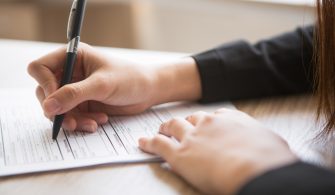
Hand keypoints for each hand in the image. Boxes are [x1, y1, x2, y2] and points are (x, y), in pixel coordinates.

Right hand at [28, 43, 200, 131]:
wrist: (148, 91)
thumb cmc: (130, 79)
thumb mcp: (102, 85)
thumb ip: (74, 94)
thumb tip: (47, 106)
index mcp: (72, 57)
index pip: (40, 68)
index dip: (44, 85)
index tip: (56, 101)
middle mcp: (70, 72)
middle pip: (45, 92)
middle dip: (58, 109)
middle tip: (70, 121)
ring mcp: (75, 89)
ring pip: (57, 108)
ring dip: (71, 119)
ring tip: (92, 123)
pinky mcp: (83, 103)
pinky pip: (71, 116)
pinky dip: (81, 122)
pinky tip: (98, 121)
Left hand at [139, 108, 297, 194]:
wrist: (255, 169)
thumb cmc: (269, 160)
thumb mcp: (274, 145)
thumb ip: (265, 143)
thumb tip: (273, 149)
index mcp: (231, 119)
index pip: (214, 116)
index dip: (207, 121)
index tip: (204, 124)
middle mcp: (210, 124)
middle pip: (191, 118)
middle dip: (184, 122)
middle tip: (179, 126)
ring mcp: (193, 137)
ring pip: (173, 126)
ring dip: (165, 128)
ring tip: (160, 130)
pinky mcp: (180, 154)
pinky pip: (159, 145)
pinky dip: (148, 143)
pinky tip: (142, 143)